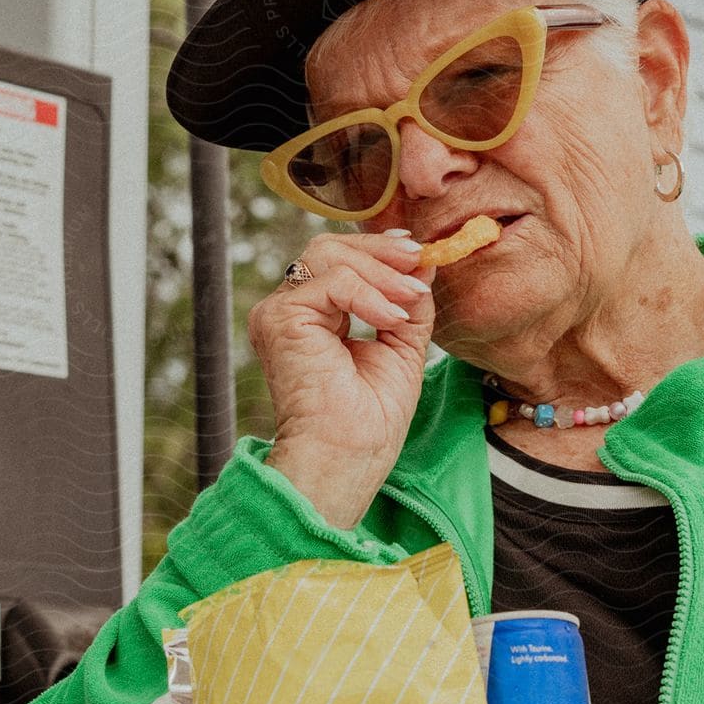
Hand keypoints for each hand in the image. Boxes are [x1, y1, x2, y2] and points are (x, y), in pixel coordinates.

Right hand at [248, 230, 436, 526]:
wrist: (348, 456)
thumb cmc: (370, 422)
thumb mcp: (402, 349)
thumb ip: (408, 305)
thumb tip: (424, 262)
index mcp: (312, 319)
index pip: (339, 262)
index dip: (378, 251)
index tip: (416, 253)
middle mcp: (289, 312)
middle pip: (329, 247)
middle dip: (380, 251)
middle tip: (418, 262)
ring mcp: (280, 313)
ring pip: (328, 255)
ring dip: (380, 272)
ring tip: (410, 298)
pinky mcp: (281, 319)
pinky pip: (332, 281)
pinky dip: (369, 295)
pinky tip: (391, 320)